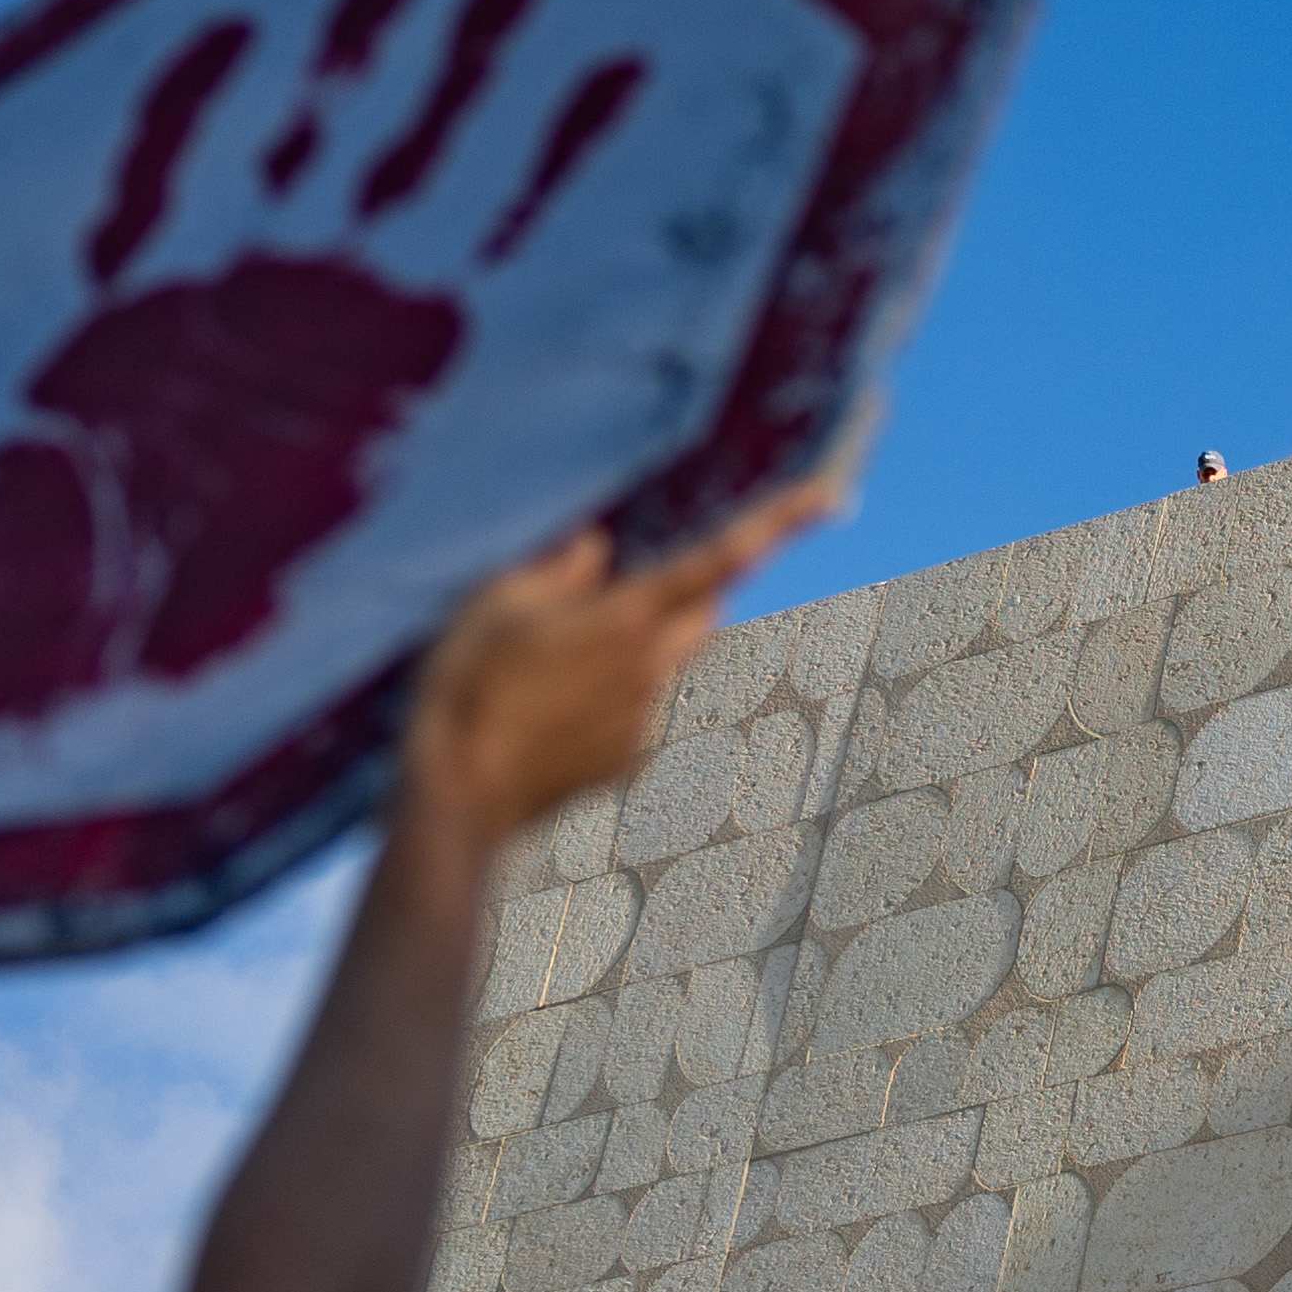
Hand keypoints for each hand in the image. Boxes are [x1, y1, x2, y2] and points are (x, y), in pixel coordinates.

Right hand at [398, 486, 841, 843]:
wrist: (457, 796)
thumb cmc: (466, 686)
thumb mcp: (496, 603)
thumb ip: (559, 570)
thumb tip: (595, 548)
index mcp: (627, 618)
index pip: (721, 557)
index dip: (781, 521)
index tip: (834, 495)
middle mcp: (653, 668)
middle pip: (702, 612)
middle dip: (684, 595)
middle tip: (617, 596)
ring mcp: (646, 719)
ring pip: (665, 664)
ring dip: (635, 651)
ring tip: (550, 670)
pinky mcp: (629, 760)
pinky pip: (635, 712)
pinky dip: (606, 702)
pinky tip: (544, 716)